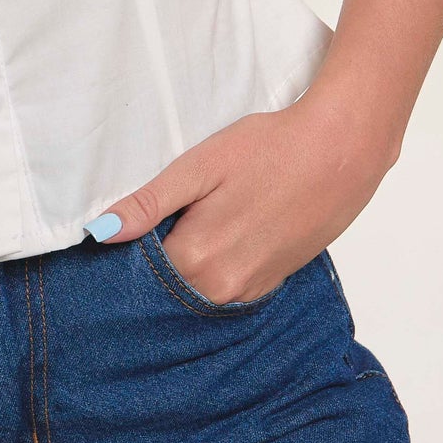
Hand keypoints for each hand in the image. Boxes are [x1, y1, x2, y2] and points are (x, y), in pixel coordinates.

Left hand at [85, 86, 398, 303]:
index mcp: (197, 258)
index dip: (127, 254)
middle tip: (160, 225)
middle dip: (155, 266)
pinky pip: (228, 292)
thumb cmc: (270, 149)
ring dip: (186, 272)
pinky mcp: (273, 283)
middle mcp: (222, 287)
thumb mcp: (199, 168)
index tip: (125, 234)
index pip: (139, 275)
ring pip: (198, 293)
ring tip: (194, 228)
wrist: (341, 151)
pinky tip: (221, 242)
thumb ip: (149, 204)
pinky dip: (215, 275)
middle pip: (168, 288)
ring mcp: (251, 291)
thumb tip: (100, 233)